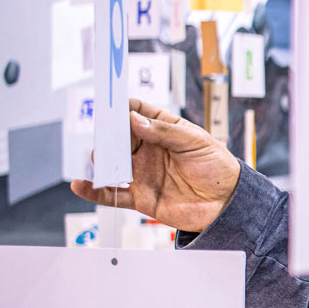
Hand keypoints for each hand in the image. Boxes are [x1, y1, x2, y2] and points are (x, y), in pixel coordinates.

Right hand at [70, 99, 241, 232]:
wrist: (227, 205)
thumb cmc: (218, 168)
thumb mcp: (196, 142)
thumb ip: (165, 132)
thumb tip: (134, 119)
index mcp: (164, 131)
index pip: (137, 113)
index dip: (122, 107)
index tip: (108, 102)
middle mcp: (149, 150)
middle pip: (119, 137)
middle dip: (108, 133)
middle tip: (103, 133)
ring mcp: (142, 173)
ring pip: (112, 163)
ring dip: (101, 160)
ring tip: (99, 157)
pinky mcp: (140, 197)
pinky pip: (111, 194)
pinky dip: (94, 191)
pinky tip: (81, 185)